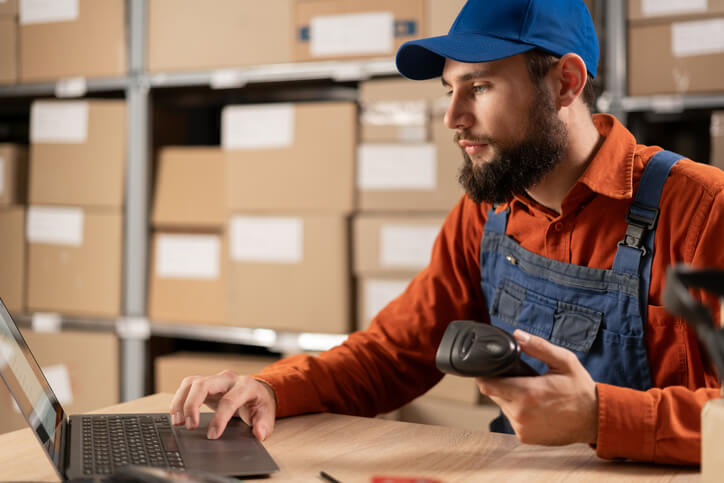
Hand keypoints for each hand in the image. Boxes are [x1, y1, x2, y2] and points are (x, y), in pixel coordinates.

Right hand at [169, 370, 276, 440]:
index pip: (229, 400)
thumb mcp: (267, 414)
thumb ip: (264, 425)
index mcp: (246, 386)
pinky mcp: (205, 383)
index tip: (212, 435)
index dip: (220, 418)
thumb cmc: (260, 403)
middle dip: (192, 405)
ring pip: (192, 383)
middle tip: (190, 426)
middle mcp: (228, 379)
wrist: (257, 391)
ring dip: (181, 402)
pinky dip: (179, 399)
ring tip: (178, 422)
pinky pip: (187, 386)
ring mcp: (215, 379)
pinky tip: (176, 414)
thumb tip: (259, 434)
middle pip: (204, 384)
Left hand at [476, 330, 597, 445]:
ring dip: (509, 398)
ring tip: (529, 392)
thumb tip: (517, 335)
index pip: (487, 385)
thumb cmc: (580, 389)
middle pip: (493, 394)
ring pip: (502, 406)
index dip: (484, 374)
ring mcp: (522, 428)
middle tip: (517, 377)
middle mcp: (521, 414)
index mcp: (528, 393)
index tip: (489, 367)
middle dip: (501, 384)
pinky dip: (518, 411)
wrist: (595, 420)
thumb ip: (539, 347)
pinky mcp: (525, 437)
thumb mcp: (564, 361)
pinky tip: (533, 406)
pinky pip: (512, 419)